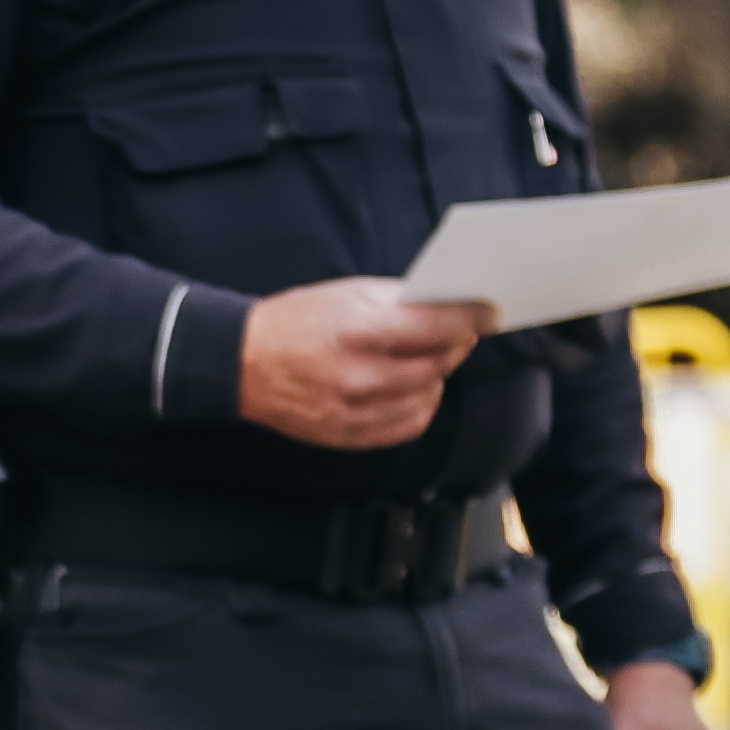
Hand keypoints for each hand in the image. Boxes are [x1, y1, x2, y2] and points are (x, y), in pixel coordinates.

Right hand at [234, 277, 493, 449]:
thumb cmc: (292, 322)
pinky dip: (419, 406)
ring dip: (437, 377)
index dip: (470, 318)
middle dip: (455, 346)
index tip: (490, 314)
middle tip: (459, 333)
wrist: (240, 364)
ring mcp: (352, 411)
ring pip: (426, 398)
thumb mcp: (343, 293)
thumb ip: (396, 300)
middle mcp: (357, 375)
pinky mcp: (347, 435)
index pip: (435, 327)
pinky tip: (412, 389)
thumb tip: (444, 303)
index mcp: (357, 331)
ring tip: (427, 360)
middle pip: (435, 365)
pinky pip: (406, 426)